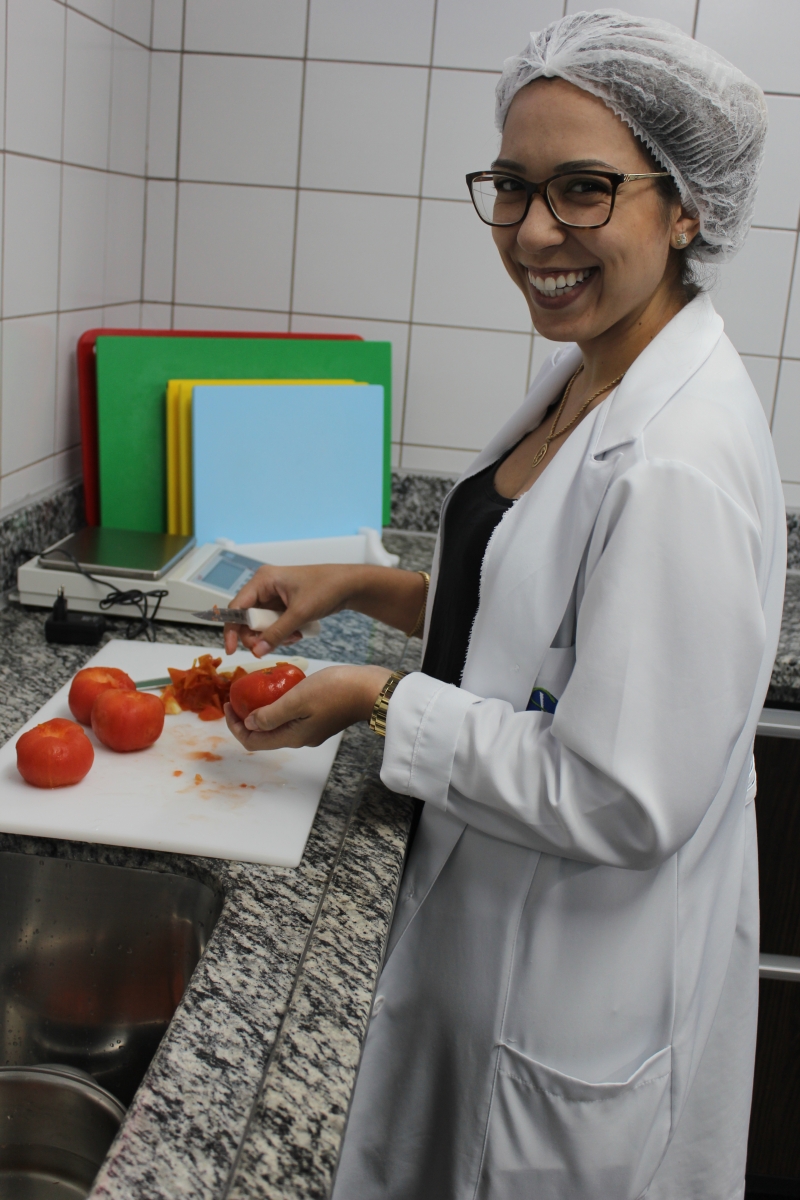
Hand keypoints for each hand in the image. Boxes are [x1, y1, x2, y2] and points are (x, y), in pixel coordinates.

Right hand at [223, 564, 361, 657]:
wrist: (349, 585)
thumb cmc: (326, 589)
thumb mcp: (300, 613)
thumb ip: (277, 633)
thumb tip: (256, 651)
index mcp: (263, 580)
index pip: (237, 607)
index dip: (231, 629)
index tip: (231, 650)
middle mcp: (264, 586)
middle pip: (247, 618)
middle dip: (258, 635)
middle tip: (269, 648)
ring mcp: (274, 596)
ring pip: (262, 624)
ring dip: (273, 636)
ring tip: (294, 637)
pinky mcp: (284, 605)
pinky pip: (274, 624)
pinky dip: (282, 633)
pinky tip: (298, 634)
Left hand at [224, 664, 392, 749]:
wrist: (371, 689)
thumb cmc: (336, 691)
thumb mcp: (296, 699)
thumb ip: (271, 714)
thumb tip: (250, 723)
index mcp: (292, 737)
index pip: (253, 741)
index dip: (235, 726)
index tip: (228, 704)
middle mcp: (300, 737)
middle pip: (264, 734)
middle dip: (246, 716)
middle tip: (237, 695)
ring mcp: (311, 728)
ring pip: (277, 723)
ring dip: (262, 709)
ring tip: (255, 688)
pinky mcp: (320, 717)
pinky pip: (291, 714)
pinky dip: (279, 703)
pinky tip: (280, 685)